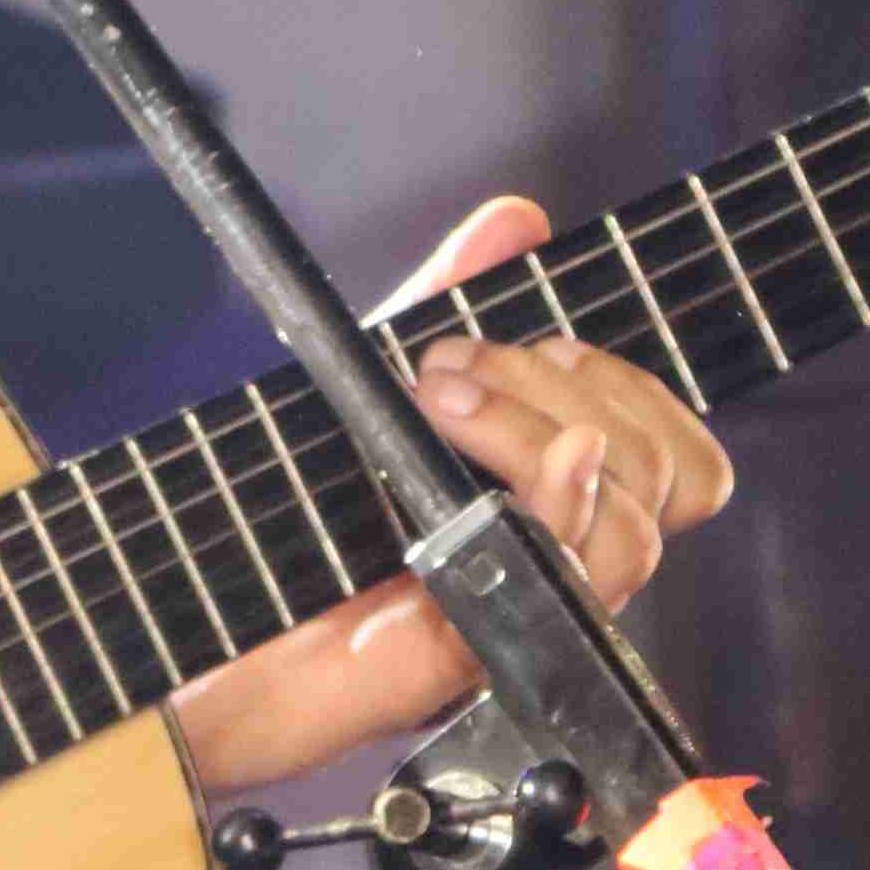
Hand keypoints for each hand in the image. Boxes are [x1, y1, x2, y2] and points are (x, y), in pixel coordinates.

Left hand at [170, 192, 735, 802]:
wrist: (190, 608)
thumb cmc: (284, 510)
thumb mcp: (373, 382)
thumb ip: (451, 302)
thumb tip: (517, 220)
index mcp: (549, 508)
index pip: (679, 464)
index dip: (637, 391)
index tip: (543, 340)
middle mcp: (549, 564)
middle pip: (662, 479)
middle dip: (571, 385)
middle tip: (447, 367)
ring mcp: (514, 608)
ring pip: (631, 530)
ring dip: (539, 429)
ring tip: (436, 399)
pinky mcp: (469, 649)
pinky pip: (564, 582)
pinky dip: (560, 498)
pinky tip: (530, 453)